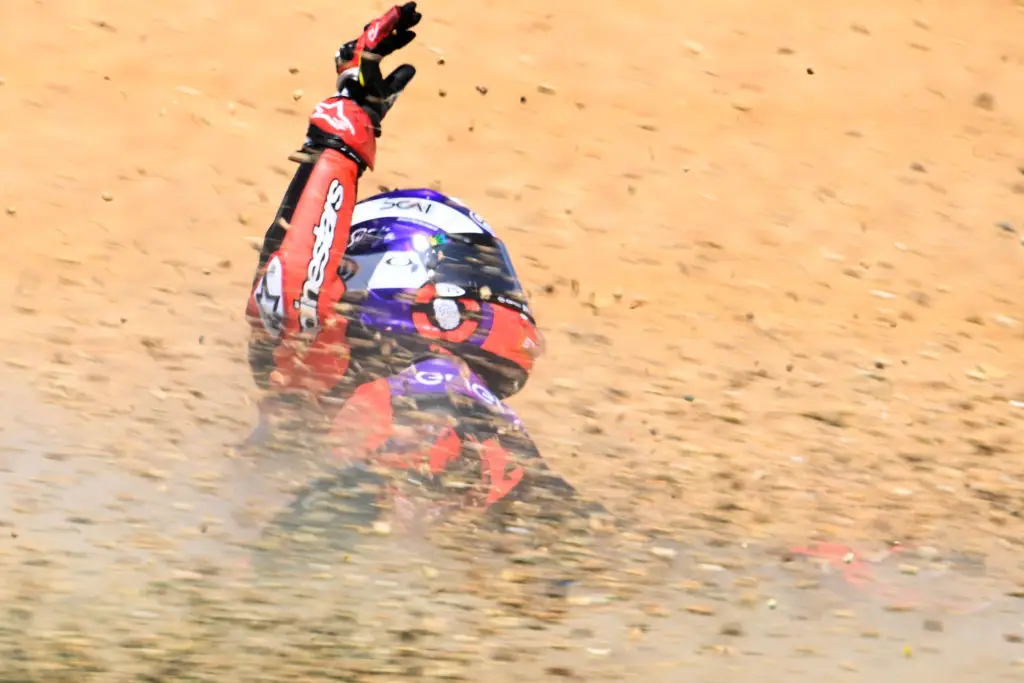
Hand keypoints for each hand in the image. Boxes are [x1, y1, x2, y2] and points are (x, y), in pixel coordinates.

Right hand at [335, 3, 421, 135]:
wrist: (359, 114)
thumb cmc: (370, 107)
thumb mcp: (389, 91)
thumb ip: (398, 79)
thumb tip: (412, 67)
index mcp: (363, 61)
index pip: (384, 45)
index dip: (399, 38)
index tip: (413, 33)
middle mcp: (358, 52)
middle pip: (381, 31)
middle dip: (399, 20)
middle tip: (414, 9)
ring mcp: (358, 50)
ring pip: (380, 27)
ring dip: (397, 17)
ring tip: (412, 8)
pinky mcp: (361, 51)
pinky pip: (378, 32)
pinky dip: (390, 22)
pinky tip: (403, 14)